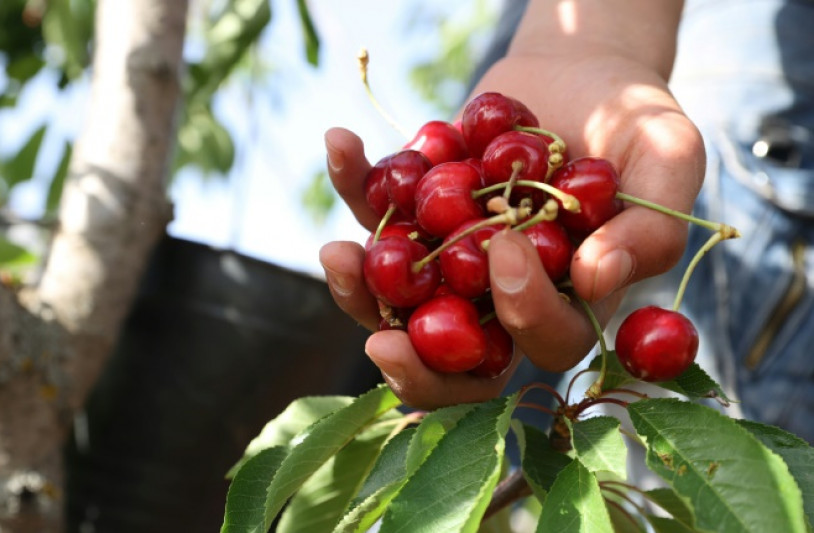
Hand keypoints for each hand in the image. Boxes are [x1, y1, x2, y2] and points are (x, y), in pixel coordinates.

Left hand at [321, 50, 703, 410]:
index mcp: (570, 299)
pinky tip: (341, 145)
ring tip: (336, 253)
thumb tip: (599, 280)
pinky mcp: (416, 217)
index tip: (505, 251)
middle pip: (457, 358)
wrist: (574, 72)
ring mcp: (452, 262)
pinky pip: (376, 215)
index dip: (524, 314)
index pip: (547, 339)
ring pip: (398, 301)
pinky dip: (353, 183)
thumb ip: (651, 225)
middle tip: (382, 342)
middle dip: (415, 363)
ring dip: (358, 290)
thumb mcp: (665, 154)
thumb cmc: (632, 118)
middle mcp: (504, 297)